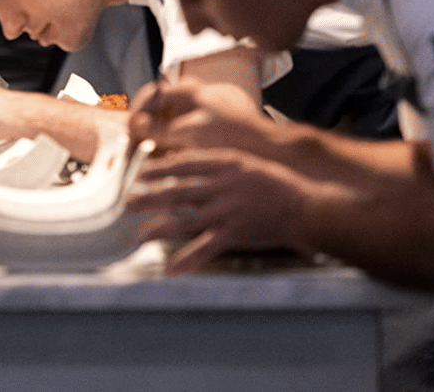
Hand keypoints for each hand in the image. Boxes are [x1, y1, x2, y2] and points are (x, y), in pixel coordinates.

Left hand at [127, 147, 315, 272]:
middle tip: (127, 202)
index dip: (160, 169)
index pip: (184, 164)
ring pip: (185, 219)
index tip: (141, 173)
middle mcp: (222, 185)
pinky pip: (206, 247)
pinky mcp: (235, 233)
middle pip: (177, 190)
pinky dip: (188, 259)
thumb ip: (221, 166)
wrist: (306, 206)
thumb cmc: (279, 185)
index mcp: (225, 164)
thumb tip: (191, 166)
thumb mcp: (248, 164)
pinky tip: (172, 268)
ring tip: (140, 236)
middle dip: (150, 197)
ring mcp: (227, 210)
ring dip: (160, 228)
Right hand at [130, 80, 281, 158]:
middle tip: (134, 148)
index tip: (129, 132)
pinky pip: (181, 136)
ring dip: (156, 140)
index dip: (137, 112)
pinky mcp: (209, 131)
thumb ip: (160, 129)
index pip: (153, 94)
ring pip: (169, 124)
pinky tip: (167, 162)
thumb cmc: (235, 137)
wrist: (271, 151)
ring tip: (147, 158)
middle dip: (145, 128)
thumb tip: (133, 125)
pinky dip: (171, 146)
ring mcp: (203, 115)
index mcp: (192, 91)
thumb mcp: (192, 132)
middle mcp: (196, 98)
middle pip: (159, 109)